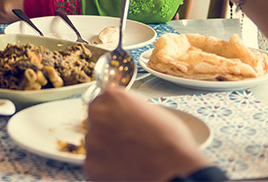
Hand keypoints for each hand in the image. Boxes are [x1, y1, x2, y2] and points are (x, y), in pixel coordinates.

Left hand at [85, 87, 209, 181]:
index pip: (101, 102)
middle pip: (96, 123)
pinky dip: (106, 168)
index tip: (119, 124)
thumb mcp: (152, 111)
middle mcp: (98, 115)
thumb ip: (130, 110)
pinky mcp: (92, 165)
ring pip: (95, 145)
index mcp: (112, 97)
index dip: (111, 115)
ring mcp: (93, 141)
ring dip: (106, 150)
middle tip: (125, 143)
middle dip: (107, 133)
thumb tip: (124, 115)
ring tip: (128, 157)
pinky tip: (124, 169)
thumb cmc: (171, 141)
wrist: (175, 170)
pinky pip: (95, 165)